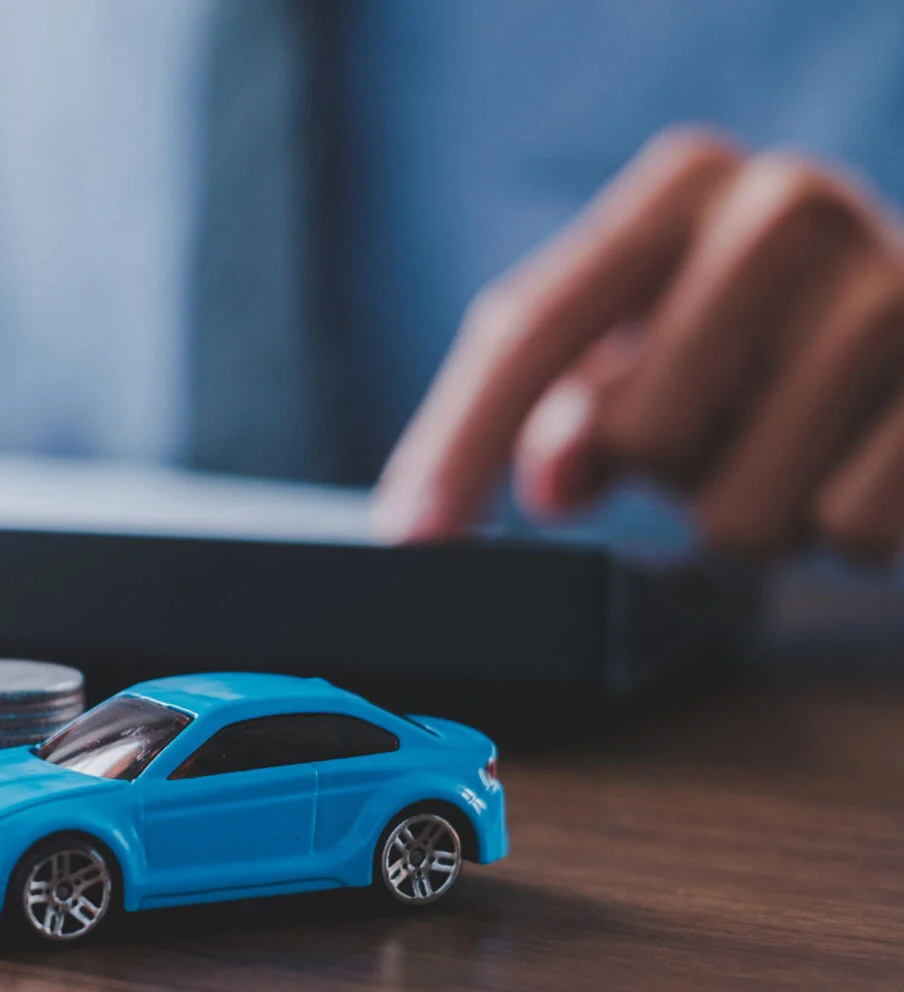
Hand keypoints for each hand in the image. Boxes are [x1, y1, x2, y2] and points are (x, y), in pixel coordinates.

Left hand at [373, 127, 903, 561]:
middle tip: (717, 430)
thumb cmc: (751, 337)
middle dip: (660, 472)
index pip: (533, 328)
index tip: (408, 536)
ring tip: (786, 447)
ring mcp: (891, 287)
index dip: (460, 443)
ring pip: (738, 510)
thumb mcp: (635, 340)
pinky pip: (843, 531)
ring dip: (745, 514)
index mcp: (684, 184)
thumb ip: (550, 401)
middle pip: (637, 432)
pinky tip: (853, 463)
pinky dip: (834, 532)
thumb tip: (553, 478)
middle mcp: (787, 208)